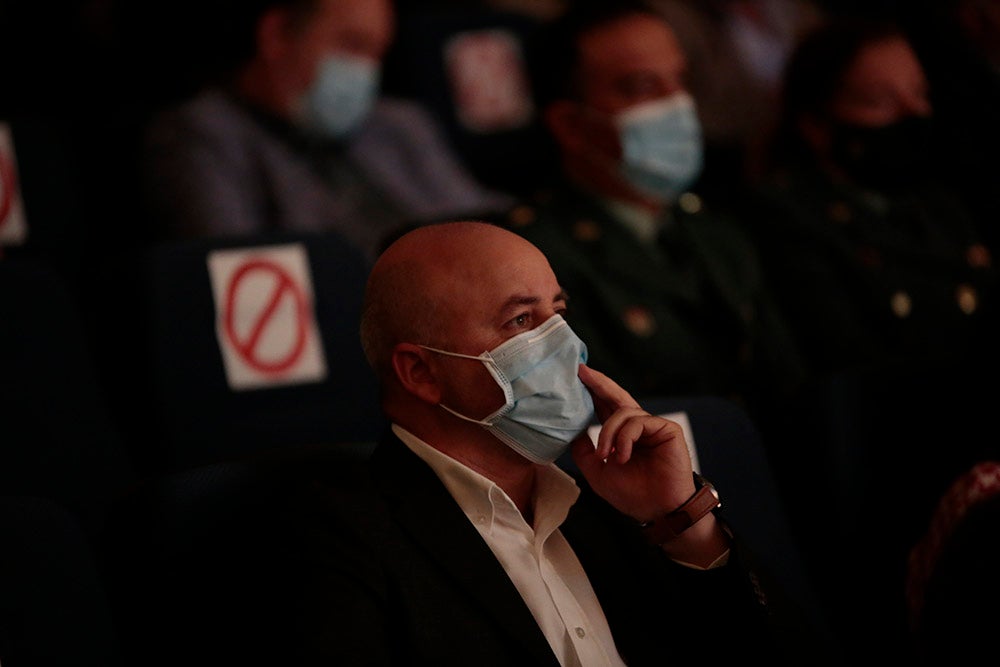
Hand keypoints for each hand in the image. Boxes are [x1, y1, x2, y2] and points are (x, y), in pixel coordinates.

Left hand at [571, 365, 696, 522]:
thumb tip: (571, 432)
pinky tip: (622, 456)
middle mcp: (638, 427)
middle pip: (616, 396)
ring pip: (623, 412)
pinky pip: (639, 422)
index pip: (604, 407)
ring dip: (608, 432)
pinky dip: (625, 438)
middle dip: (598, 383)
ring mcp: (653, 427)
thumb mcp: (597, 473)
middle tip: (582, 371)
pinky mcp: (667, 429)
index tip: (576, 376)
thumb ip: (584, 451)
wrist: (658, 511)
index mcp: (622, 434)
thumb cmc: (632, 495)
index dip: (592, 392)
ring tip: (606, 456)